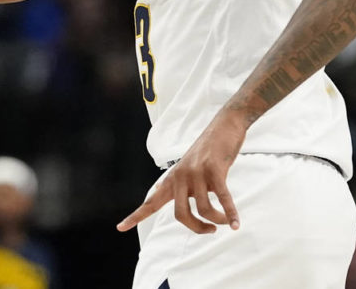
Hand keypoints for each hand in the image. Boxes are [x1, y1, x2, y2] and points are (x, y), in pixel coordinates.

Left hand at [117, 112, 245, 234]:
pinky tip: (236, 224)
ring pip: (204, 209)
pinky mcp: (214, 169)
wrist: (224, 125)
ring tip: (226, 221)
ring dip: (217, 220)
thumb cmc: (210, 151)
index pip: (151, 201)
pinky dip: (230, 213)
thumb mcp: (192, 169)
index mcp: (173, 178)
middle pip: (181, 216)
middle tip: (210, 230)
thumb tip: (193, 212)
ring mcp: (197, 172)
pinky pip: (223, 199)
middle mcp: (181, 176)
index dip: (135, 216)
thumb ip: (187, 188)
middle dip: (197, 228)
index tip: (119, 227)